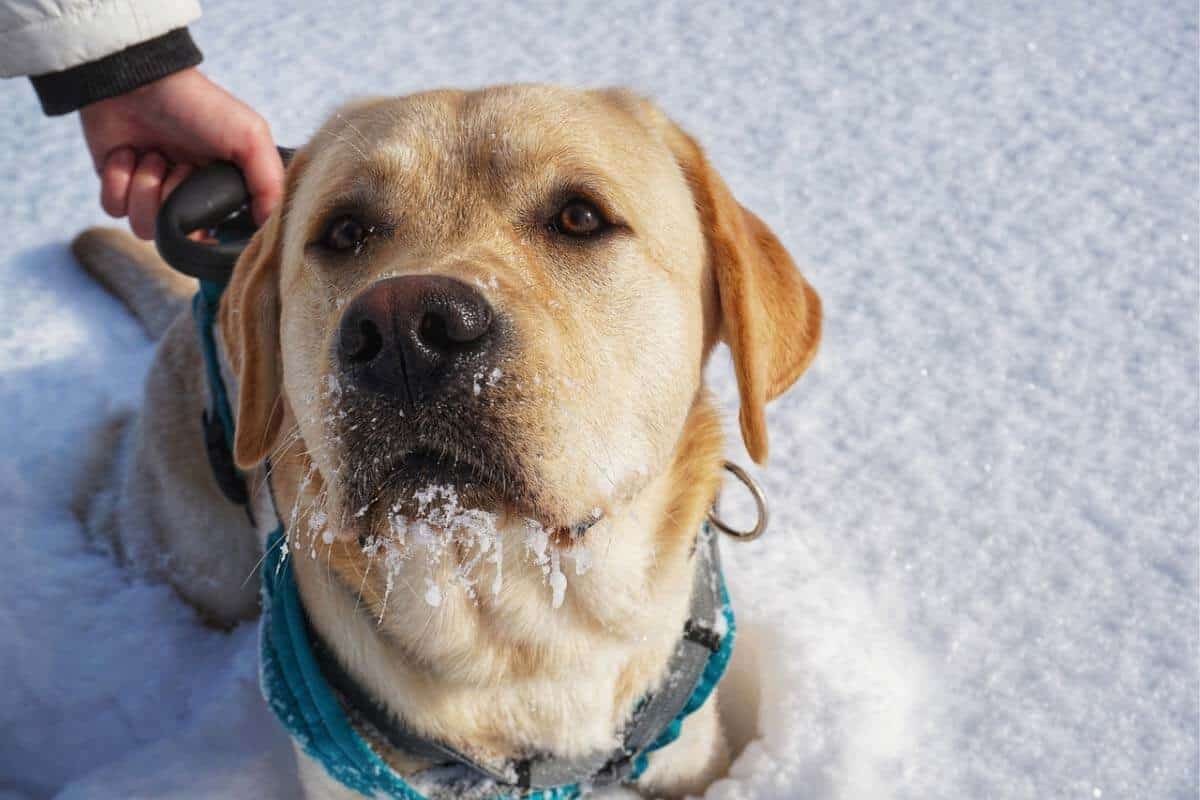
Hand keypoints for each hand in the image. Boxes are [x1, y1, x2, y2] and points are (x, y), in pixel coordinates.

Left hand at [79, 68, 282, 239]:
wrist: (137, 80)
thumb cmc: (198, 106)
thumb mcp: (250, 137)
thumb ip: (269, 184)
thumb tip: (266, 223)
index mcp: (221, 191)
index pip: (220, 238)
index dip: (212, 229)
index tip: (208, 204)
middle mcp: (187, 197)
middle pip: (179, 240)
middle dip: (175, 199)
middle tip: (179, 165)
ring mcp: (151, 193)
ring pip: (143, 228)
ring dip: (145, 187)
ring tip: (153, 154)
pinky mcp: (117, 185)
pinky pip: (113, 209)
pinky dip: (118, 180)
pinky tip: (127, 152)